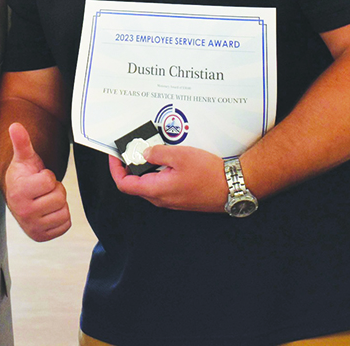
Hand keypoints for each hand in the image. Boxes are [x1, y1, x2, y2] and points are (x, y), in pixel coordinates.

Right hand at [4, 123, 70, 241]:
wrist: (17, 197)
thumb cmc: (23, 175)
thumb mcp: (23, 158)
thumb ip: (22, 142)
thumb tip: (15, 125)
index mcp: (19, 192)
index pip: (49, 180)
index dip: (48, 176)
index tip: (38, 178)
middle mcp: (24, 213)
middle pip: (59, 197)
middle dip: (55, 190)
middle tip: (43, 189)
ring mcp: (32, 227)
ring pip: (64, 211)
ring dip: (59, 203)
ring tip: (45, 199)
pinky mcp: (41, 236)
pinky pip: (66, 224)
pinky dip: (61, 216)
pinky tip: (49, 210)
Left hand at [109, 144, 227, 212]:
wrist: (233, 187)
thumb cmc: (209, 174)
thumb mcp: (179, 156)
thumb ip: (157, 154)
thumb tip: (144, 153)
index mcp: (156, 190)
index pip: (125, 184)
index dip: (116, 169)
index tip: (115, 156)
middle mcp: (161, 199)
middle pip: (136, 184)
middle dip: (131, 165)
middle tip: (134, 148)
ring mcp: (171, 200)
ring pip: (150, 183)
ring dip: (147, 168)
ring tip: (152, 150)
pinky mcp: (180, 198)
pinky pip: (163, 185)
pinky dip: (159, 172)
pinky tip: (169, 160)